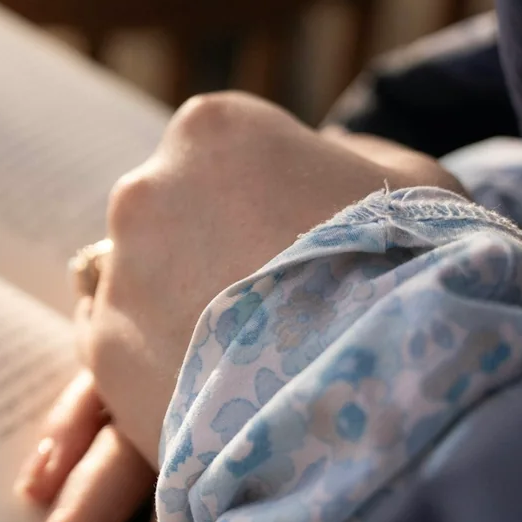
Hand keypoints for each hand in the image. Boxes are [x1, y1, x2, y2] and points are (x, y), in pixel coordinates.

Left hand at [80, 92, 463, 456]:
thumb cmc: (413, 271)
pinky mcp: (105, 355)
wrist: (383, 390)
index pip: (222, 152)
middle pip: (170, 216)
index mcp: (214, 129)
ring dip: (178, 310)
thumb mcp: (416, 183)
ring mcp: (117, 274)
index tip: (299, 245)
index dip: (266, 200)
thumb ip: (353, 156)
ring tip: (247, 361)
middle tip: (274, 308)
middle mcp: (144, 189)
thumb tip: (325, 156)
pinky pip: (119, 350)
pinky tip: (211, 391)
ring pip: (139, 284)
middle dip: (209, 252)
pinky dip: (155, 368)